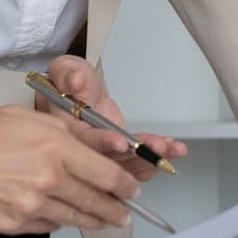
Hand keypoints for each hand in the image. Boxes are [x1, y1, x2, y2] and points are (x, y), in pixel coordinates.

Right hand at [0, 107, 140, 234]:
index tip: (133, 190)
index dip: (126, 186)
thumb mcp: (24, 118)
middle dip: (116, 210)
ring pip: (76, 218)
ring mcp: (34, 207)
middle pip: (97, 202)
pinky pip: (49, 225)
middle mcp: (49, 180)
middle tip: (125, 214)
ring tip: (102, 220)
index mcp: (54, 147)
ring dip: (93, 219)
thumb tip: (101, 146)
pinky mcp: (18, 226)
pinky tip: (59, 215)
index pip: (107, 174)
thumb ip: (67, 132)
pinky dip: (58, 221)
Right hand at [39, 56, 188, 182]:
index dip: (102, 142)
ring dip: (150, 158)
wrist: (79, 93)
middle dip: (136, 155)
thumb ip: (67, 75)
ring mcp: (102, 155)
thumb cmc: (69, 83)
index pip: (83, 141)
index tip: (121, 141)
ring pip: (126, 166)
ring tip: (171, 148)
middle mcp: (84, 149)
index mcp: (66, 131)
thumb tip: (76, 80)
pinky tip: (171, 150)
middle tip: (156, 147)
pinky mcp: (117, 156)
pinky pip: (136, 163)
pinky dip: (155, 157)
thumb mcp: (65, 71)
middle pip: (108, 160)